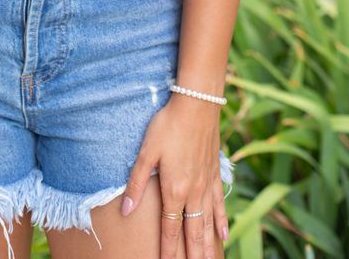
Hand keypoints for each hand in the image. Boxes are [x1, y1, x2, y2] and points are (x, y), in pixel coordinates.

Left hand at [121, 92, 228, 257]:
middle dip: (192, 255)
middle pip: (193, 233)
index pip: (170, 229)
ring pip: (208, 223)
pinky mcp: (215, 173)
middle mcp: (193, 192)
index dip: (168, 251)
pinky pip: (220, 204)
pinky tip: (223, 235)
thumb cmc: (168, 125)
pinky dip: (222, 221)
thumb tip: (125, 210)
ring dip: (207, 246)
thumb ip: (136, 183)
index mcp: (175, 190)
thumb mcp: (146, 152)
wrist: (197, 104)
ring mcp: (207, 184)